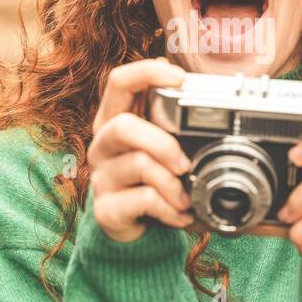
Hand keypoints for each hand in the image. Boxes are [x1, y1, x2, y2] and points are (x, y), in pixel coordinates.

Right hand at [88, 58, 194, 242]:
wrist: (136, 229)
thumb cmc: (153, 179)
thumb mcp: (161, 146)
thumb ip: (173, 120)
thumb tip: (200, 86)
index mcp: (115, 120)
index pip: (119, 82)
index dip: (147, 72)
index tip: (181, 78)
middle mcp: (103, 145)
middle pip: (122, 126)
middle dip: (162, 143)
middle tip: (185, 164)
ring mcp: (102, 177)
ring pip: (139, 165)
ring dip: (172, 183)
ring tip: (185, 198)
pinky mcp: (106, 209)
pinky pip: (144, 200)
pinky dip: (170, 209)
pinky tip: (180, 215)